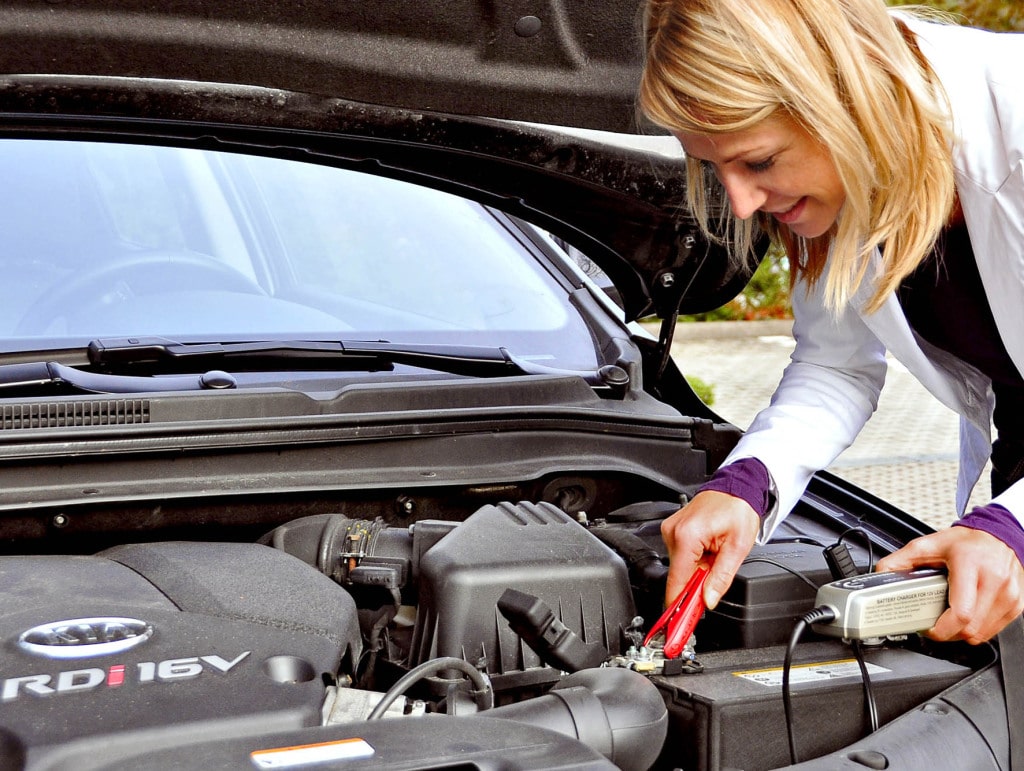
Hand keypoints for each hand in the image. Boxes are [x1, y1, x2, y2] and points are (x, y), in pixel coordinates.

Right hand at [660, 490, 759, 609]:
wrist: (736, 487)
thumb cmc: (738, 509)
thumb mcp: (737, 548)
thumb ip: (721, 578)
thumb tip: (708, 600)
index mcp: (687, 537)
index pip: (677, 581)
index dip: (680, 604)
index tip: (680, 623)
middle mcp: (673, 532)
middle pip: (679, 575)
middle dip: (696, 582)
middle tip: (716, 575)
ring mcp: (670, 530)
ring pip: (680, 566)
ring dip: (696, 569)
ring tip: (715, 554)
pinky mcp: (672, 529)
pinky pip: (679, 555)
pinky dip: (693, 559)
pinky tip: (707, 549)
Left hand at [876, 528, 1023, 643]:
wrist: (1000, 535)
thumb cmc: (967, 541)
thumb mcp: (929, 544)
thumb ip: (902, 560)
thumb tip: (882, 574)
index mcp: (970, 565)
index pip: (961, 612)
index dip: (941, 629)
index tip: (927, 628)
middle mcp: (994, 581)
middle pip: (969, 628)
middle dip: (947, 633)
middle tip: (933, 624)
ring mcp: (1008, 595)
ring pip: (981, 634)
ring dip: (961, 633)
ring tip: (948, 618)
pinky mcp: (1016, 605)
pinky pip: (993, 630)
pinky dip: (977, 629)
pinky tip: (966, 615)